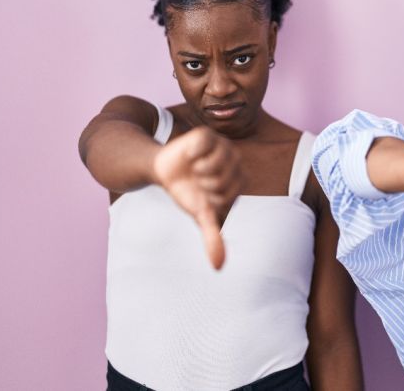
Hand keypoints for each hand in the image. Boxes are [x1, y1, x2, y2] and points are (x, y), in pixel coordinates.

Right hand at [152, 126, 243, 268]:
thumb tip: (219, 267)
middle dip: (204, 185)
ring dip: (198, 170)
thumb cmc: (188, 193)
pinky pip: (204, 142)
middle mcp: (235, 162)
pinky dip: (192, 152)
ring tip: (194, 168)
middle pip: (223, 179)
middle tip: (198, 181)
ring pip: (217, 161)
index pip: (230, 195)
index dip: (211, 198)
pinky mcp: (207, 135)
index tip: (204, 195)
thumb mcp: (200, 215)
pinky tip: (190, 155)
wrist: (164, 171)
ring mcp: (222, 146)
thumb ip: (212, 237)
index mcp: (239, 181)